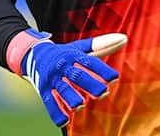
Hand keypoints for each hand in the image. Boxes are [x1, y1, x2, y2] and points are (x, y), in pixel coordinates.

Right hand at [7, 29, 126, 127]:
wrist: (34, 54)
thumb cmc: (65, 53)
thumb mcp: (80, 48)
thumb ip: (102, 45)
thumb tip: (125, 39)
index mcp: (73, 54)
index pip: (89, 61)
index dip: (102, 69)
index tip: (114, 77)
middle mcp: (63, 66)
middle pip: (77, 75)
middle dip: (89, 84)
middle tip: (102, 93)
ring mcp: (52, 78)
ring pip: (62, 89)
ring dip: (70, 97)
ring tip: (80, 105)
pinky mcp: (43, 89)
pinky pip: (48, 101)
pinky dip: (55, 112)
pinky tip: (64, 121)